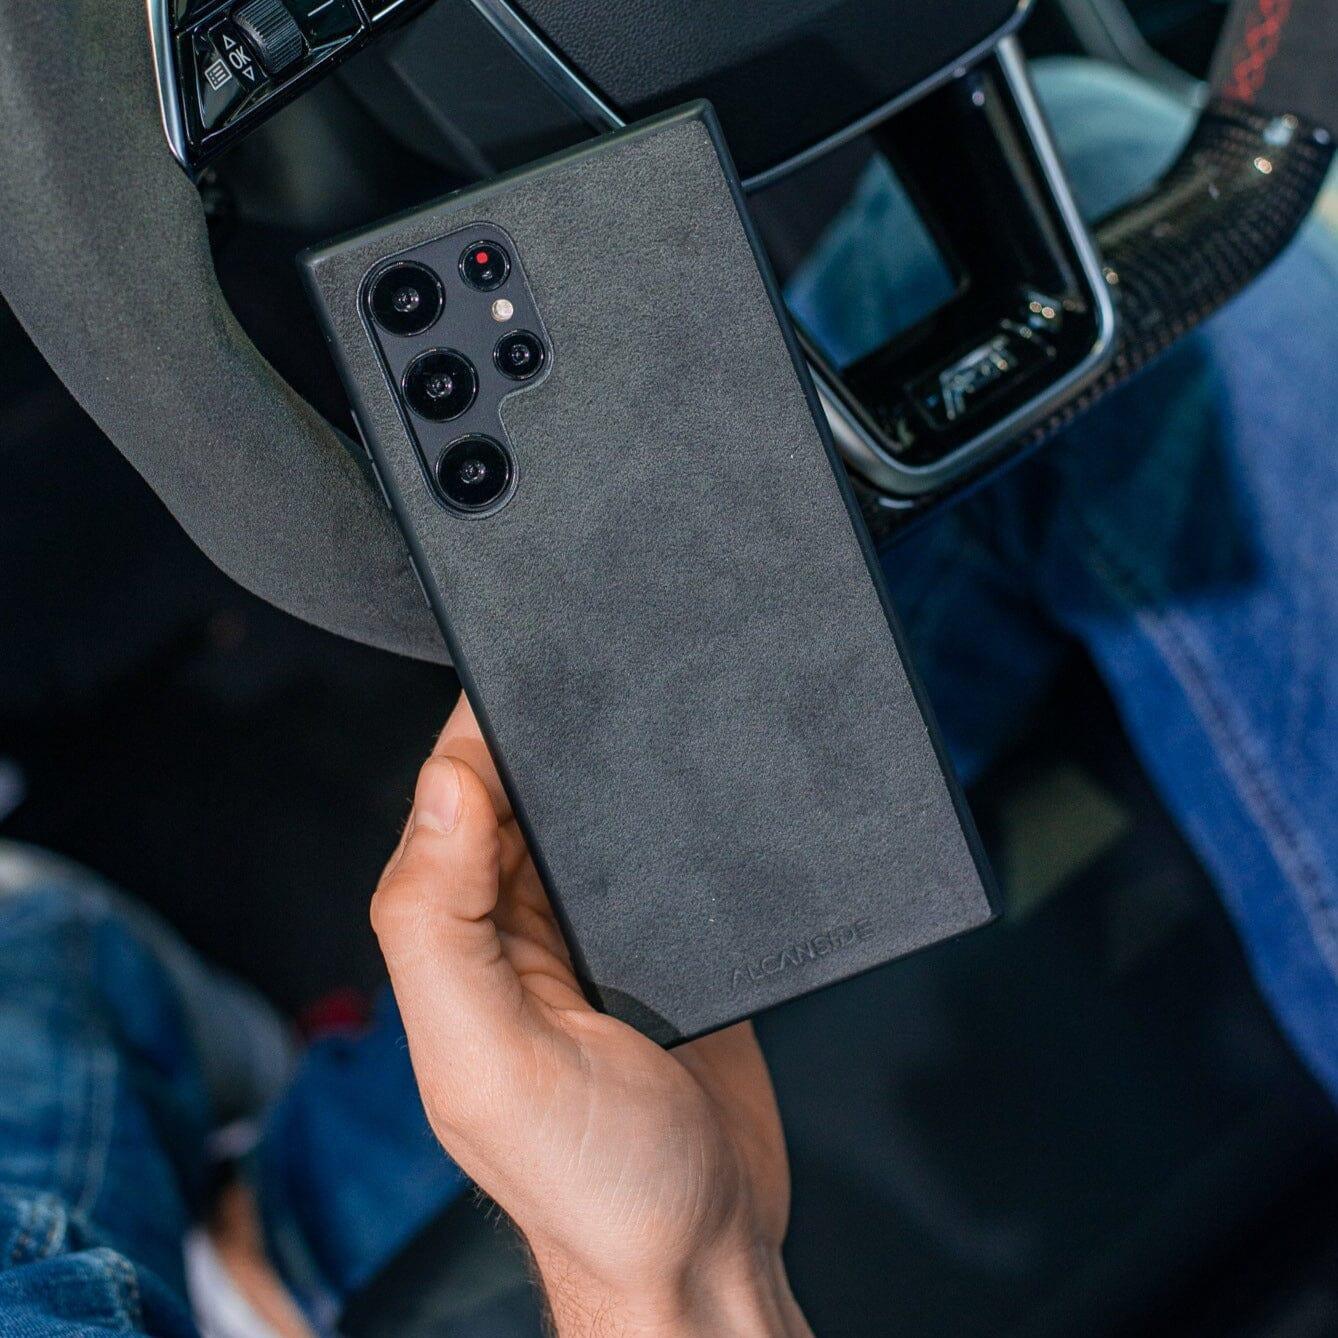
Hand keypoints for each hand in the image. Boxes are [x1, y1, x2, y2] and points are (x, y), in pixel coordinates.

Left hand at [371, 695, 810, 1336]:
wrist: (707, 1250)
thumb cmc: (592, 1183)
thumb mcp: (490, 1062)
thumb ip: (443, 926)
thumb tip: (444, 789)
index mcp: (457, 942)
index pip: (453, 800)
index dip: (479, 727)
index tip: (522, 663)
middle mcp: (516, 931)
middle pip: (523, 794)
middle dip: (550, 734)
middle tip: (601, 671)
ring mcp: (593, 939)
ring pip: (591, 818)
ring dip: (613, 771)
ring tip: (652, 707)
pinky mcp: (664, 951)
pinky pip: (660, 860)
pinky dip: (671, 820)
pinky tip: (696, 787)